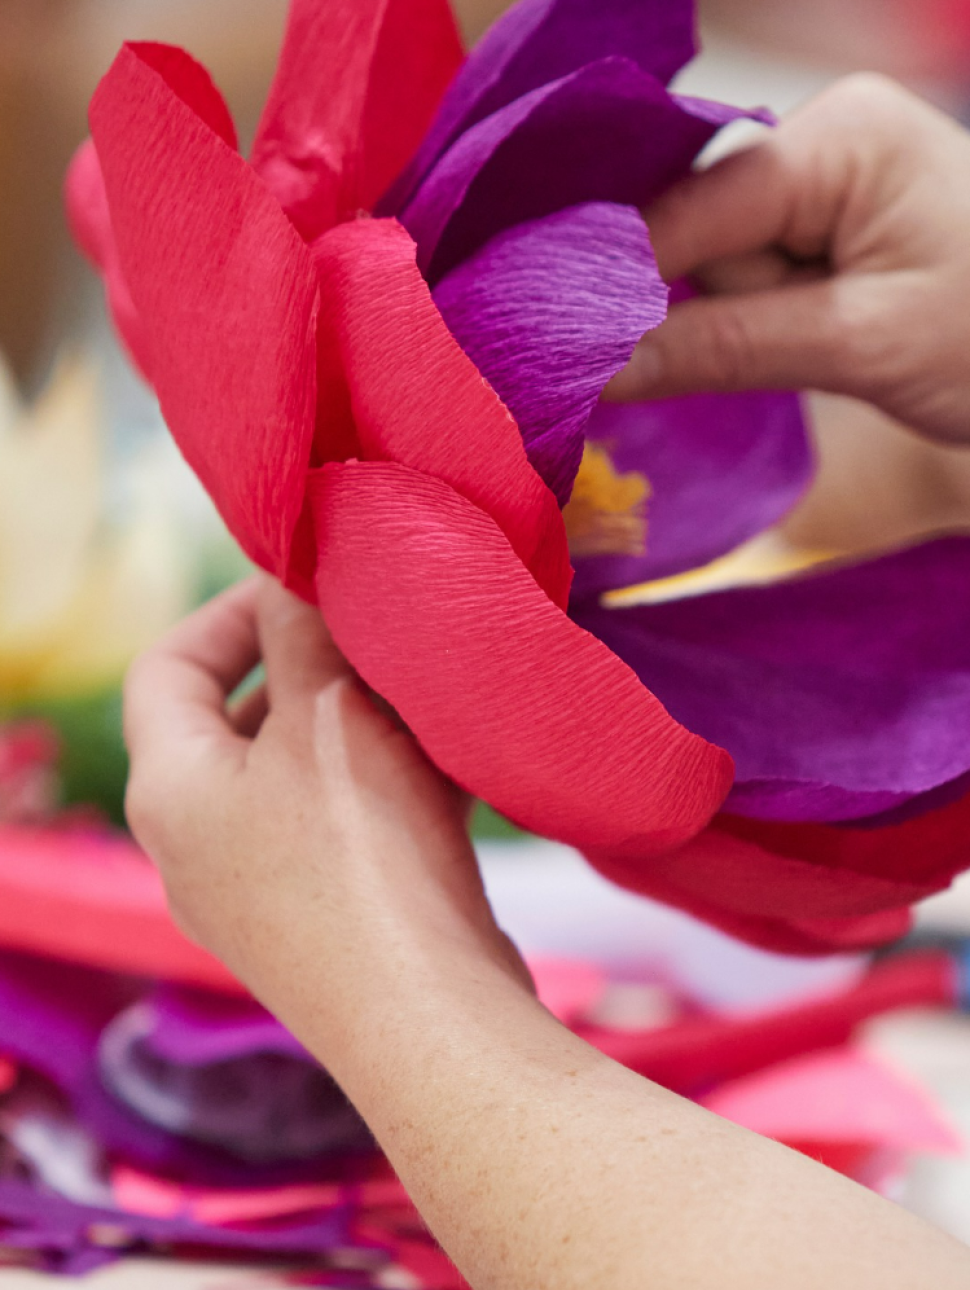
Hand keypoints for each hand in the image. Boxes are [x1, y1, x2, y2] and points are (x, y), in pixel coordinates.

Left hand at [123, 576, 527, 1030]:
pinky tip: (451, 763)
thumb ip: (303, 630)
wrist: (429, 1017)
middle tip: (374, 637)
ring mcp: (253, 893)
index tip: (304, 586)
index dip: (227, 608)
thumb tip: (292, 576)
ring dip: (355, 724)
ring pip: (294, 774)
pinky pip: (334, 826)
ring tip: (424, 695)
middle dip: (306, 667)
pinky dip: (379, 782)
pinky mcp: (315, 925)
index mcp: (169, 788)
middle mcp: (192, 845)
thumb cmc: (366, 855)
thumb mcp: (332, 713)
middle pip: (232, 720)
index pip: (164, 666)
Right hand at [609, 75, 969, 445]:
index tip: (557, 348)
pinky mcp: (825, 231)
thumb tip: (596, 370)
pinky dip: (744, 323)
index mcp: (836, 137)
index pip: (691, 206)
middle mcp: (819, 139)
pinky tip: (788, 345)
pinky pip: (746, 277)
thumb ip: (721, 349)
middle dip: (689, 306)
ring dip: (728, 323)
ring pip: (714, 262)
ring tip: (814, 354)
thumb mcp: (861, 345)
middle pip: (692, 230)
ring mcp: (822, 184)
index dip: (620, 278)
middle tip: (718, 364)